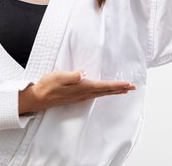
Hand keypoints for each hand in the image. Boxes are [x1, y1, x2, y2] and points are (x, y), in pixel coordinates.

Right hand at [19, 70, 135, 113]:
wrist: (38, 98)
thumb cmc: (48, 85)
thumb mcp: (59, 76)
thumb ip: (72, 76)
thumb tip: (83, 74)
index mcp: (82, 87)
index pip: (104, 86)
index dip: (117, 85)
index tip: (128, 84)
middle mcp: (84, 93)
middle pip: (106, 91)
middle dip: (120, 89)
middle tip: (133, 87)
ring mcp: (80, 96)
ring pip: (102, 93)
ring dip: (114, 91)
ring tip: (124, 90)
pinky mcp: (77, 96)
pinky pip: (96, 95)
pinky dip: (105, 92)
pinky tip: (106, 91)